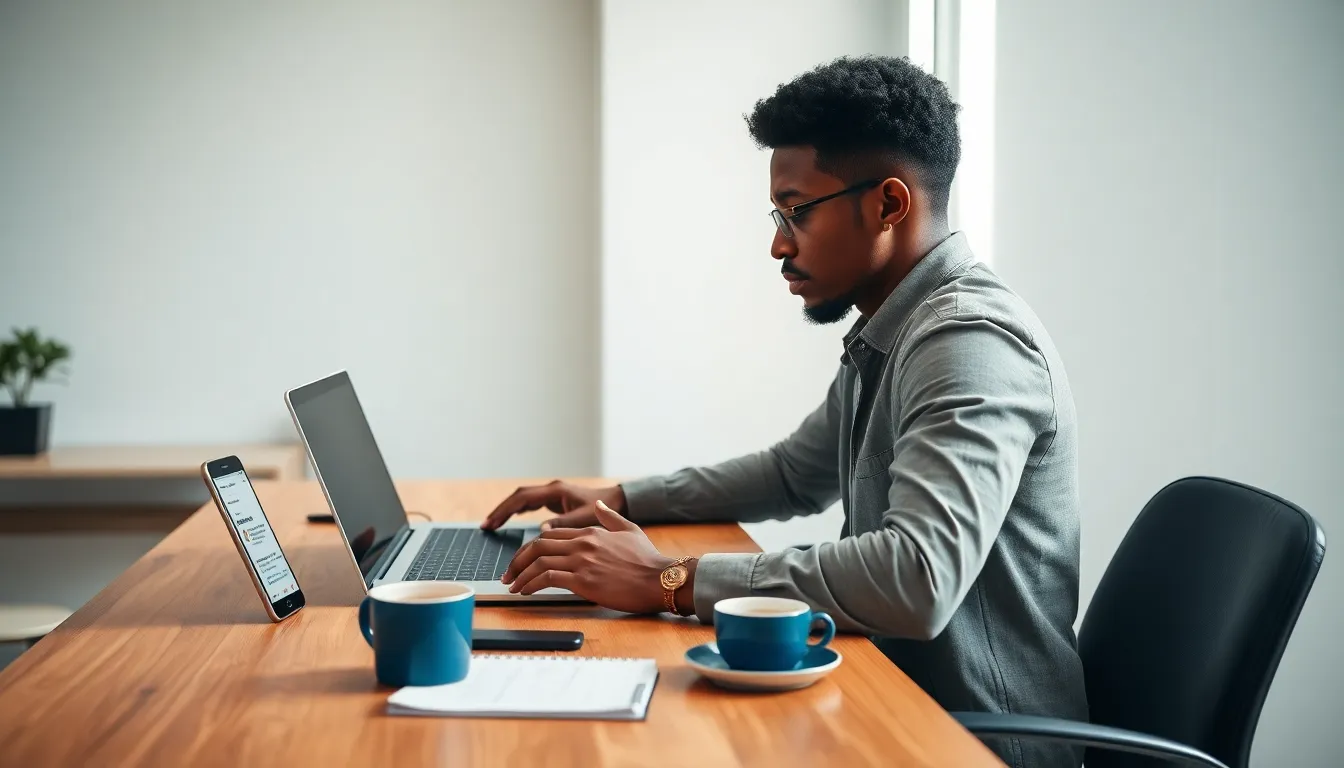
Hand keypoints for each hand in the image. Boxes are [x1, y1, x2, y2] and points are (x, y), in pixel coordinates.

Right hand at [481, 480, 626, 530]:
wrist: (615, 501)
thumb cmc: (602, 509)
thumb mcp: (584, 518)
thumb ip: (564, 523)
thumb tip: (542, 531)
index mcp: (555, 491)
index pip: (523, 498)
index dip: (505, 510)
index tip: (492, 522)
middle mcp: (551, 490)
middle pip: (518, 497)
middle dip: (501, 510)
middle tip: (486, 526)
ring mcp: (552, 494)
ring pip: (523, 500)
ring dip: (507, 511)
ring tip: (491, 525)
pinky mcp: (554, 501)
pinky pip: (530, 504)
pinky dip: (518, 512)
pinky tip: (509, 520)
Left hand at [501, 501, 672, 613]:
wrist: (660, 579)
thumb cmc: (648, 560)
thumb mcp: (630, 530)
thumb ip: (610, 517)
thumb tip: (598, 505)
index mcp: (590, 531)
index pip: (550, 535)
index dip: (531, 548)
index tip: (523, 560)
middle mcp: (582, 543)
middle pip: (538, 546)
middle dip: (518, 560)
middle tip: (508, 573)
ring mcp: (581, 561)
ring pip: (538, 561)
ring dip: (520, 574)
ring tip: (512, 585)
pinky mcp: (583, 580)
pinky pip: (546, 578)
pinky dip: (531, 584)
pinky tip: (525, 592)